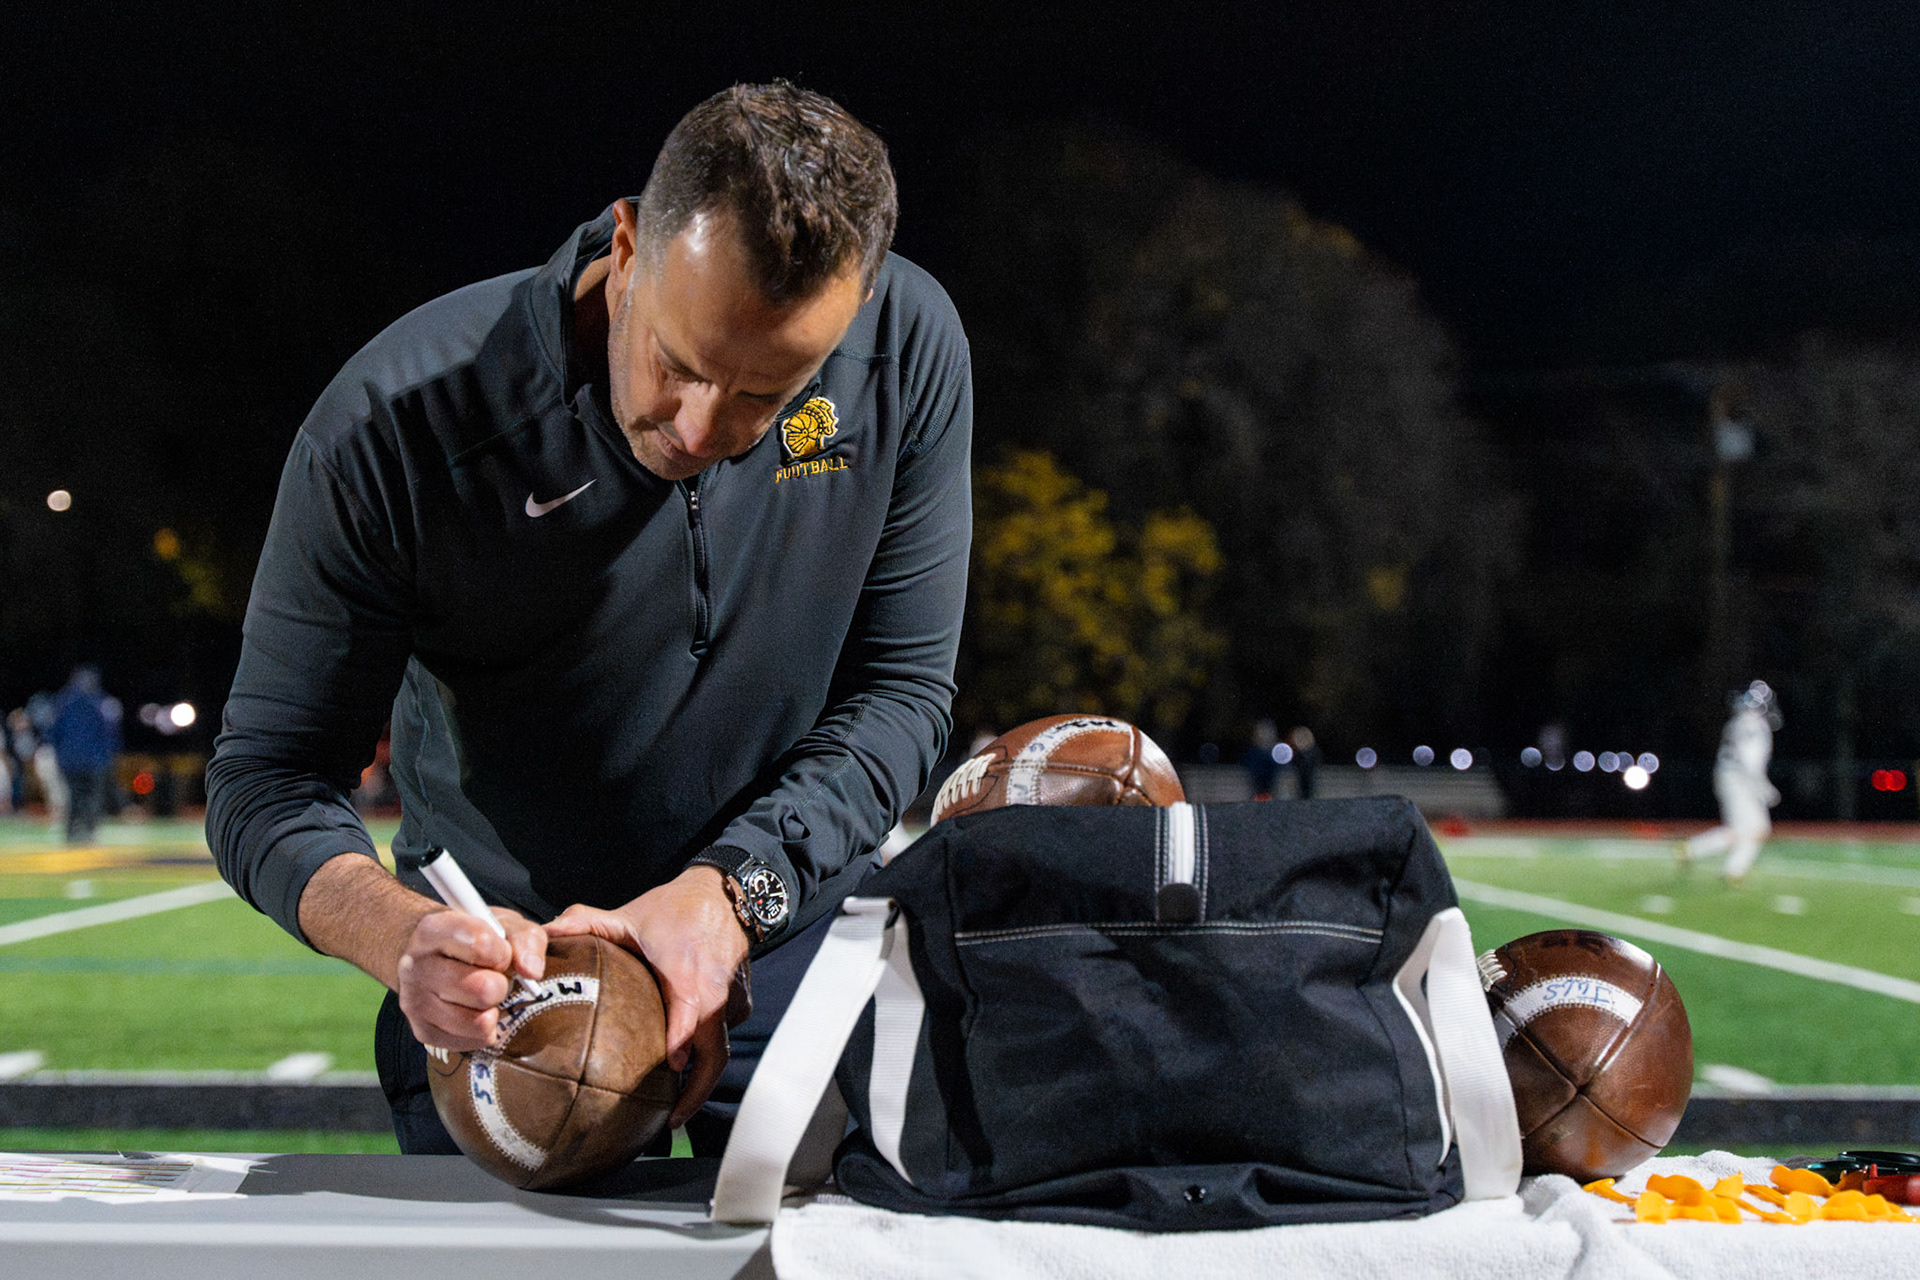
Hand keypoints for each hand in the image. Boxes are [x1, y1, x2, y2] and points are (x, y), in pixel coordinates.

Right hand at [395, 907, 546, 1052]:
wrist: (436, 956)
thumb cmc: (475, 938)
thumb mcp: (504, 925)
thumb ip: (526, 940)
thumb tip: (532, 972)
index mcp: (432, 930)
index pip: (481, 944)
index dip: (503, 952)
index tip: (500, 952)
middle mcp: (415, 966)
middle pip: (484, 989)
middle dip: (500, 984)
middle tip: (492, 977)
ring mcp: (414, 1002)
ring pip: (479, 1022)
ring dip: (493, 1009)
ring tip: (483, 994)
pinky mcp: (423, 1032)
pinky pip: (474, 1041)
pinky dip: (485, 1029)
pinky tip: (475, 1010)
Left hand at [547, 865, 749, 1128]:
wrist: (726, 894)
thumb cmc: (677, 907)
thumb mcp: (629, 916)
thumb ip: (586, 924)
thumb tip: (544, 934)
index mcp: (690, 976)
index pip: (692, 1019)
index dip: (682, 1045)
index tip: (668, 1074)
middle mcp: (717, 994)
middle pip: (714, 1055)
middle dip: (695, 1092)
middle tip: (669, 1121)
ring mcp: (732, 1002)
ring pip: (719, 1049)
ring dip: (698, 1079)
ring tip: (672, 1108)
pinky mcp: (739, 1004)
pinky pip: (723, 1037)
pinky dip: (705, 1057)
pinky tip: (683, 1071)